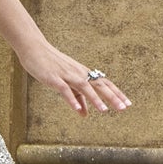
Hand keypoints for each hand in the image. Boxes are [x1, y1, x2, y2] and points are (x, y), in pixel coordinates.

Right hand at [15, 37, 130, 113]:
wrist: (34, 48)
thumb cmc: (51, 65)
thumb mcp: (66, 83)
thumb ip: (77, 98)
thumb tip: (85, 114)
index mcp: (83, 73)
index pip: (104, 83)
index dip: (116, 93)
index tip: (128, 103)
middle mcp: (78, 73)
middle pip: (98, 85)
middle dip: (112, 96)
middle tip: (124, 107)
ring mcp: (66, 75)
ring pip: (84, 87)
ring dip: (95, 99)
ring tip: (105, 110)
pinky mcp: (54, 78)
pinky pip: (65, 90)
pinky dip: (72, 100)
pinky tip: (79, 110)